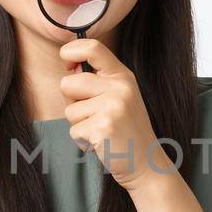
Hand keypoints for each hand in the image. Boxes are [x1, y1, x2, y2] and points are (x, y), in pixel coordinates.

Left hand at [58, 38, 177, 192]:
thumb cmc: (126, 130)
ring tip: (101, 130)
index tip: (66, 60)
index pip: (93, 48)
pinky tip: (101, 142)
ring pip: (69, 111)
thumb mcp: (120, 97)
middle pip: (68, 83)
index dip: (71, 49)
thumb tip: (69, 69)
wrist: (146, 162)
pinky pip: (74, 131)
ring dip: (79, 124)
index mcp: (122, 76)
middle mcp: (119, 88)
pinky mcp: (102, 127)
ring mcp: (112, 107)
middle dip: (72, 102)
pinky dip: (83, 140)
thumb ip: (97, 81)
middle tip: (93, 115)